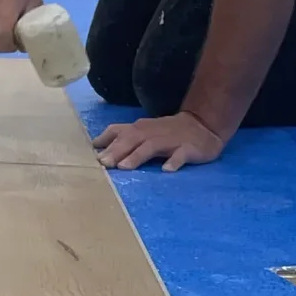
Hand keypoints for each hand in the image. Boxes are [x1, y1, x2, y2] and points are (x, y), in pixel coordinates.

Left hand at [93, 111, 228, 172]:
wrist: (202, 125)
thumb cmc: (167, 132)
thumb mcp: (144, 131)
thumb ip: (123, 138)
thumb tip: (97, 148)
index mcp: (140, 129)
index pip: (119, 131)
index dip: (105, 140)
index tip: (93, 151)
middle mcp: (152, 133)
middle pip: (132, 139)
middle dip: (116, 150)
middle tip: (104, 163)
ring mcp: (170, 140)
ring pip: (151, 146)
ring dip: (137, 156)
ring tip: (125, 167)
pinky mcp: (188, 148)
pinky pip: (180, 155)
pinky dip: (174, 161)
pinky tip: (167, 170)